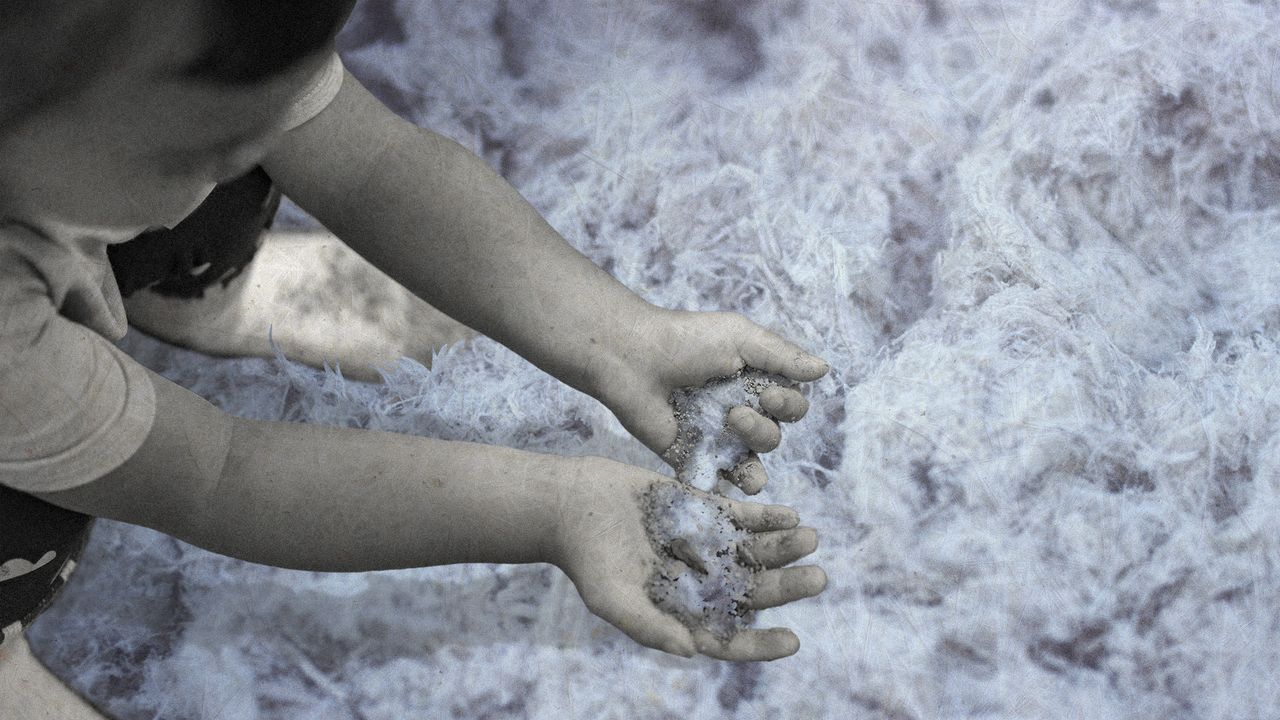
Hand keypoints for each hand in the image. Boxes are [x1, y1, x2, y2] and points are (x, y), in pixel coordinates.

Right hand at [552, 456, 826, 660]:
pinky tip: (791, 516)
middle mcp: (697, 583)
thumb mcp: (611, 600)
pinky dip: (766, 517)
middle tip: (817, 579)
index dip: (760, 643)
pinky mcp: (700, 510)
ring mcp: (701, 545)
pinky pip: (741, 516)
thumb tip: (692, 652)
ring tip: (811, 539)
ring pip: (752, 552)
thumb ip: (649, 627)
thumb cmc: (586, 559)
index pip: (727, 637)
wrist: (571, 504)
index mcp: (679, 613)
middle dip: (785, 587)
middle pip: (750, 591)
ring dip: (782, 548)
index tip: (792, 641)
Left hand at [591, 307, 828, 494]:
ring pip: (755, 460)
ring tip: (731, 429)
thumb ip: (781, 356)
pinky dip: (734, 483)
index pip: (792, 405)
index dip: (788, 405)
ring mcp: (717, 438)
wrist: (633, 359)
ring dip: (753, 451)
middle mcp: (740, 412)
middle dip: (764, 427)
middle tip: (736, 412)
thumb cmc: (685, 340)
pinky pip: (723, 479)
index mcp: (755, 383)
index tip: (767, 393)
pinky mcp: (694, 458)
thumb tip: (824, 370)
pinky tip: (739, 480)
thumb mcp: (739, 336)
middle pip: (776, 435)